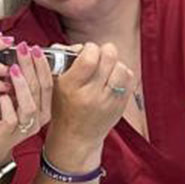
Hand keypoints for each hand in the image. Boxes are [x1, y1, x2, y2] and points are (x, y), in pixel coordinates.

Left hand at [0, 42, 52, 174]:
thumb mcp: (10, 95)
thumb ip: (15, 79)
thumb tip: (13, 54)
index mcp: (42, 107)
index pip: (48, 82)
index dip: (42, 64)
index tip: (33, 47)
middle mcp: (39, 118)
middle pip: (40, 89)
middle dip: (32, 66)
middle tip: (24, 49)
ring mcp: (25, 128)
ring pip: (29, 104)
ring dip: (21, 84)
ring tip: (12, 68)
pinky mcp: (9, 135)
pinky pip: (12, 118)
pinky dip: (7, 103)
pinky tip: (0, 92)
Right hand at [46, 42, 135, 170]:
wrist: (76, 137)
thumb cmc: (63, 105)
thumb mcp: (55, 82)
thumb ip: (62, 57)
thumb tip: (80, 46)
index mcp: (71, 87)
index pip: (90, 57)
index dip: (90, 48)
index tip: (86, 51)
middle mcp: (91, 95)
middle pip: (109, 58)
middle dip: (104, 52)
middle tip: (98, 58)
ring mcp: (108, 102)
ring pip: (121, 67)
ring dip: (114, 63)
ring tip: (106, 69)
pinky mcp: (120, 106)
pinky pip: (129, 78)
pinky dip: (122, 74)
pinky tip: (112, 78)